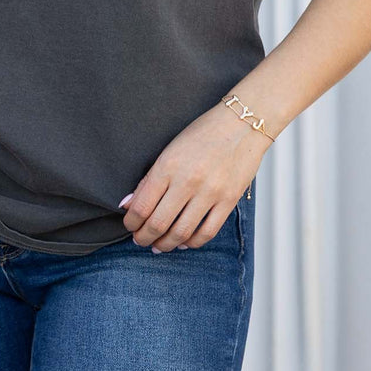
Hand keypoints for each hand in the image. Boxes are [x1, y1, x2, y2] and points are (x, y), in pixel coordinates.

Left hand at [120, 105, 271, 252]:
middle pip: (159, 223)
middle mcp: (187, 182)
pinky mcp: (229, 201)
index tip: (129, 226)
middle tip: (140, 241)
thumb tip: (128, 204)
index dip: (131, 223)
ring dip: (166, 244)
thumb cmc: (202, 134)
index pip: (142, 206)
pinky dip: (193, 242)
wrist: (241, 124)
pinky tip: (184, 242)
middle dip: (144, 238)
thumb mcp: (168, 150)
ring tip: (159, 246)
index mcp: (167, 166)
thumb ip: (149, 179)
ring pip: (182, 232)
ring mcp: (210, 193)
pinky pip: (208, 232)